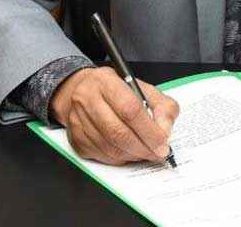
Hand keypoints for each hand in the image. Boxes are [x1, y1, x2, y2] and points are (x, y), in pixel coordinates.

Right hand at [49, 66, 179, 164]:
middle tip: (157, 153)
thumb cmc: (115, 90)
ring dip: (132, 155)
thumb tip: (165, 130)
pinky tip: (129, 153)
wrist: (82, 91)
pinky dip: (120, 159)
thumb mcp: (144, 89)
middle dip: (143, 147)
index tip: (162, 142)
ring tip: (145, 153)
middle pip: (118, 132)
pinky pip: (101, 156)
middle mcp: (87, 99)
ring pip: (109, 147)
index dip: (149, 130)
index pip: (130, 109)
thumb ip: (162, 106)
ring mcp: (78, 120)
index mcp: (106, 82)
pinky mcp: (75, 139)